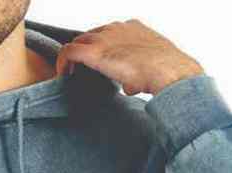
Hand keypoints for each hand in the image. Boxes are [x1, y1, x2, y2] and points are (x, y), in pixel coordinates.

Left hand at [55, 18, 203, 94]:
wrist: (169, 71)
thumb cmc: (166, 72)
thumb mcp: (151, 67)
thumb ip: (137, 73)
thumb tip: (130, 85)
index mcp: (132, 28)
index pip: (107, 33)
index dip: (99, 48)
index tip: (97, 64)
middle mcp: (117, 28)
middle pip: (90, 35)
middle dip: (84, 52)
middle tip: (80, 70)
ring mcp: (105, 39)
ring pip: (78, 41)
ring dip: (74, 57)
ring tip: (71, 73)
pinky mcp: (95, 52)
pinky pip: (69, 51)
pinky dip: (62, 61)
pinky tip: (62, 75)